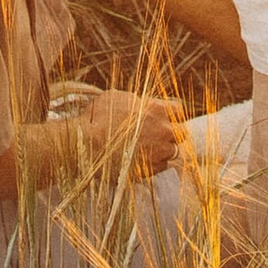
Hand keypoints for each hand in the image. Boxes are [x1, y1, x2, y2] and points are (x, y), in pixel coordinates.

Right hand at [68, 88, 184, 177]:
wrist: (85, 145)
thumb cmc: (97, 117)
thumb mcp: (117, 97)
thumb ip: (138, 101)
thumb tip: (142, 103)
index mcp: (157, 109)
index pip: (180, 109)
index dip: (172, 113)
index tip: (164, 116)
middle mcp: (163, 130)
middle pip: (182, 132)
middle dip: (172, 132)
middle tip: (159, 134)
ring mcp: (159, 152)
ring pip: (173, 151)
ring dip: (163, 149)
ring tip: (146, 148)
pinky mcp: (151, 170)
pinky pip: (162, 166)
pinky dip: (154, 163)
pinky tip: (140, 158)